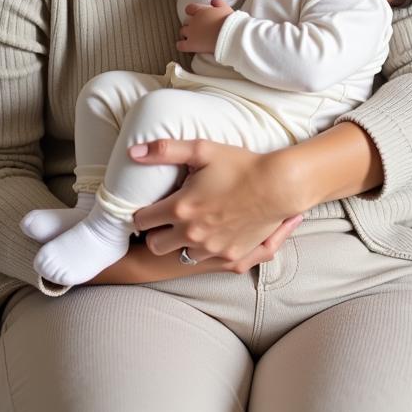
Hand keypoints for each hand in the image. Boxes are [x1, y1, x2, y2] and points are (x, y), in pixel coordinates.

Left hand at [129, 139, 304, 272]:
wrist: (278, 185)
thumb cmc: (240, 165)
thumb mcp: (202, 150)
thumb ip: (165, 150)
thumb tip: (133, 152)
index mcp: (181, 209)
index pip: (142, 221)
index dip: (143, 213)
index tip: (150, 207)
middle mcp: (192, 234)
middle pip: (155, 245)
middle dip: (157, 233)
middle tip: (168, 218)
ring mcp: (211, 249)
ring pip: (181, 255)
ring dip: (182, 243)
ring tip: (192, 225)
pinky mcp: (230, 257)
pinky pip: (207, 262)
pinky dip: (206, 250)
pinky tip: (212, 234)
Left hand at [177, 0, 233, 53]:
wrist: (229, 35)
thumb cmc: (229, 21)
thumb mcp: (225, 8)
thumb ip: (218, 3)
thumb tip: (213, 1)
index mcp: (200, 11)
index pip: (190, 8)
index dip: (192, 11)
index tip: (195, 14)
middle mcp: (193, 21)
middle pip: (186, 21)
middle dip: (190, 25)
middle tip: (198, 29)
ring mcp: (191, 33)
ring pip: (182, 31)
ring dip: (186, 34)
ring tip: (193, 38)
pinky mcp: (191, 44)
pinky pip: (180, 45)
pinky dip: (182, 45)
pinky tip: (186, 46)